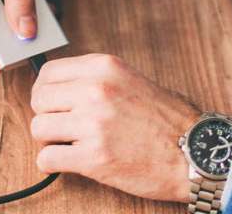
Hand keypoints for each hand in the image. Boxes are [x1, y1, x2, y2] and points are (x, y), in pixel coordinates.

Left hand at [30, 53, 199, 202]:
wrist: (193, 150)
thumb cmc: (166, 118)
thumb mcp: (130, 79)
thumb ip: (95, 78)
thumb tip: (60, 87)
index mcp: (104, 67)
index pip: (48, 72)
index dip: (46, 89)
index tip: (52, 102)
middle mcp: (95, 90)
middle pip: (39, 99)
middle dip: (46, 114)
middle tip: (60, 125)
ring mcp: (93, 123)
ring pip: (39, 128)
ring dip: (49, 139)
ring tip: (67, 143)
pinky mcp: (93, 157)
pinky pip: (47, 158)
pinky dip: (52, 163)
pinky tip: (68, 161)